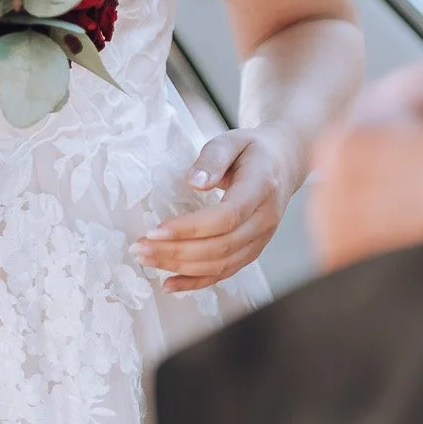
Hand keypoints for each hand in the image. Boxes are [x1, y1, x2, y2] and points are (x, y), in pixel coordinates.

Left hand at [134, 129, 291, 292]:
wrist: (284, 162)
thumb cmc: (253, 150)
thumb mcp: (231, 140)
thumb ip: (212, 158)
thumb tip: (194, 180)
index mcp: (261, 188)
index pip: (226, 217)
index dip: (190, 229)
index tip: (155, 231)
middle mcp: (265, 219)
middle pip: (221, 246)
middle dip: (176, 252)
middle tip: (139, 248)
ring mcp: (261, 239)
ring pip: (221, 264)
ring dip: (180, 267)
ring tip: (146, 260)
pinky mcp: (252, 250)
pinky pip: (225, 272)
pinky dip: (196, 281)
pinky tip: (170, 283)